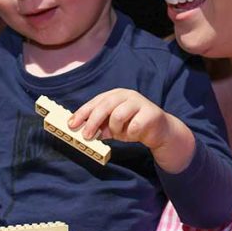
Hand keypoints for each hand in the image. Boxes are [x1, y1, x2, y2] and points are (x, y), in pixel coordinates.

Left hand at [69, 89, 194, 172]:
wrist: (159, 130)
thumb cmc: (132, 125)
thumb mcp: (113, 126)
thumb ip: (100, 126)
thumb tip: (83, 131)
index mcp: (115, 95)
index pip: (95, 102)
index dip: (82, 113)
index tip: (72, 124)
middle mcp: (127, 95)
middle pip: (105, 106)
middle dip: (93, 122)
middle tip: (86, 136)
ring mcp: (139, 103)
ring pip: (118, 115)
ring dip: (115, 129)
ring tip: (119, 134)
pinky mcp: (150, 114)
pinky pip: (133, 126)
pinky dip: (130, 134)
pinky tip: (134, 134)